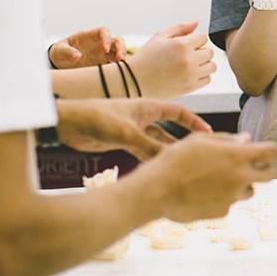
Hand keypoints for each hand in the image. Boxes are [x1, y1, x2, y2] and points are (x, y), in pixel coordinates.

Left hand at [49, 27, 125, 68]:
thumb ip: (67, 51)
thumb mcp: (59, 51)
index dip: (106, 38)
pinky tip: (118, 73)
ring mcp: (103, 55)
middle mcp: (99, 44)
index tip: (104, 49)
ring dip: (122, 58)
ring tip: (122, 66)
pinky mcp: (103, 64)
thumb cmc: (60, 53)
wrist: (60, 64)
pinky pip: (114, 65)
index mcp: (89, 36)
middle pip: (116, 40)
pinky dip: (118, 68)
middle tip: (120, 58)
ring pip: (119, 52)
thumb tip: (77, 55)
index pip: (103, 31)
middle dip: (121, 48)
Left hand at [55, 98, 212, 160]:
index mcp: (148, 107)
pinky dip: (150, 158)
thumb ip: (150, 147)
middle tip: (198, 153)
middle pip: (169, 129)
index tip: (208, 133)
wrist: (68, 124)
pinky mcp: (121, 141)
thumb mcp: (128, 134)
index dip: (194, 122)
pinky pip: (142, 151)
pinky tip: (158, 169)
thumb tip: (171, 161)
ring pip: (156, 143)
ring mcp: (132, 130)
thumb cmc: (98, 118)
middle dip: (183, 141)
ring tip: (182, 165)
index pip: (178, 112)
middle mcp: (142, 117)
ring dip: (166, 152)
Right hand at [125, 22, 215, 98]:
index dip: (196, 40)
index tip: (186, 45)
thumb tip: (197, 23)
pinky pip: (207, 79)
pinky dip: (201, 76)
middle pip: (210, 52)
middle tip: (187, 55)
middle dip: (201, 52)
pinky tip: (188, 74)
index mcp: (181, 45)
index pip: (204, 38)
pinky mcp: (190, 87)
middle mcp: (189, 59)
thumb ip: (180, 28)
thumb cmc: (146, 56)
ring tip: (190, 65)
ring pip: (212, 66)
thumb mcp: (159, 37)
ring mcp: (190, 74)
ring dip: (204, 64)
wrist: (134, 81)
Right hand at [147, 133, 276, 220]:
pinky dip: (223, 197)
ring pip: (250, 191)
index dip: (270, 151)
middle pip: (270, 175)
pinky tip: (204, 192)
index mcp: (237, 156)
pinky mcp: (223, 212)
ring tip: (219, 179)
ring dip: (242, 185)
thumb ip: (227, 140)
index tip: (265, 152)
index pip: (272, 152)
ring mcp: (232, 197)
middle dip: (263, 170)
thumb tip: (246, 140)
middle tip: (249, 167)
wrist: (157, 191)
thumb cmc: (175, 161)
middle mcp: (240, 177)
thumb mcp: (200, 141)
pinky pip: (230, 203)